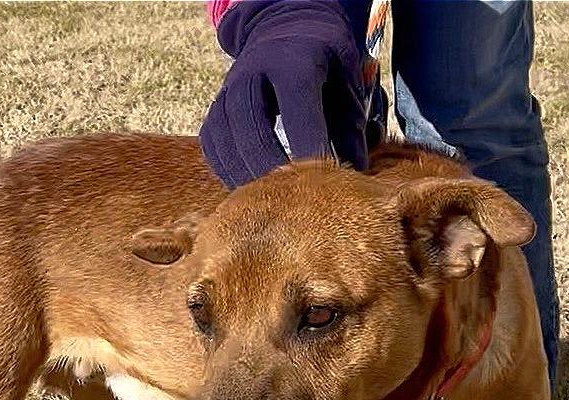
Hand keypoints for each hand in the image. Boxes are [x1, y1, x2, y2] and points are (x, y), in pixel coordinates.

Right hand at [199, 0, 367, 187]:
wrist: (284, 31)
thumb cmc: (323, 62)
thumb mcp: (346, 79)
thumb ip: (351, 124)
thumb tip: (354, 171)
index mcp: (292, 60)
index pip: (296, 108)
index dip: (310, 146)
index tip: (325, 177)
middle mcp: (252, 72)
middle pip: (251, 126)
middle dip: (271, 166)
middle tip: (293, 197)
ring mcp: (227, 91)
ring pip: (225, 139)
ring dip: (246, 175)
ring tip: (270, 199)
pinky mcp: (215, 112)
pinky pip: (214, 148)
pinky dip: (229, 172)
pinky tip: (249, 189)